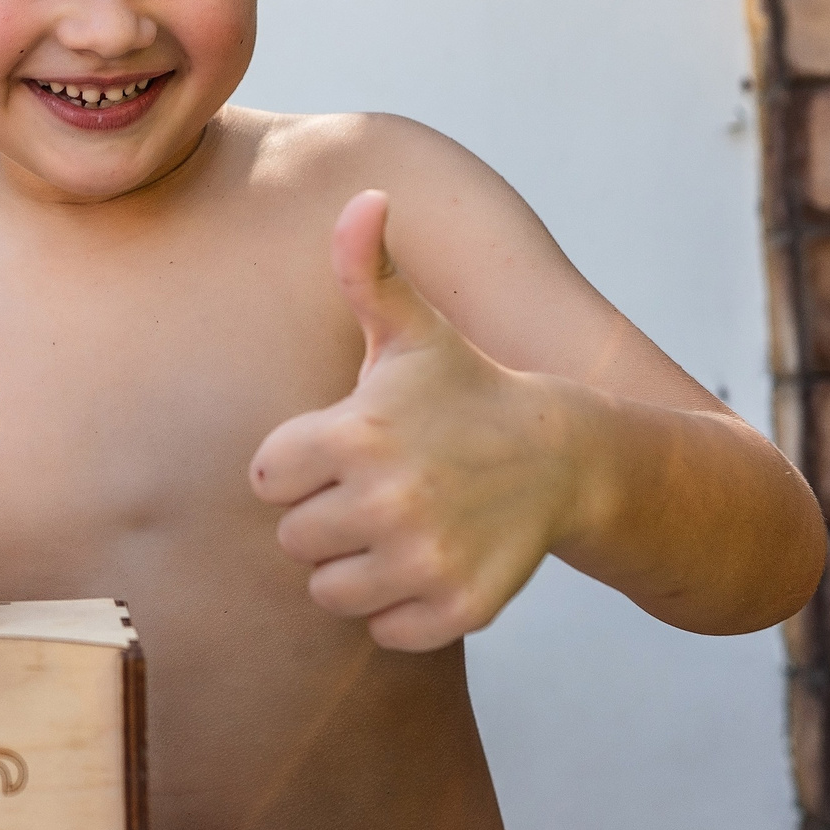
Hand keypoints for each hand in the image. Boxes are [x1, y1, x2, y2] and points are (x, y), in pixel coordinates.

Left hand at [249, 190, 590, 652]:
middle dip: (326, 514)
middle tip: (378, 485)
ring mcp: (424, 561)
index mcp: (355, 434)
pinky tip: (429, 560)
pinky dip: (399, 608)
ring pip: (330, 592)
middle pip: (294, 539)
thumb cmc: (463, 388)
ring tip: (397, 523)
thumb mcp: (411, 328)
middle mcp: (387, 502)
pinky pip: (385, 630)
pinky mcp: (458, 609)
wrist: (561, 455)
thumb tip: (363, 199)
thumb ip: (367, 268)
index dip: (299, 462)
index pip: (267, 479)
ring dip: (355, 566)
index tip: (344, 444)